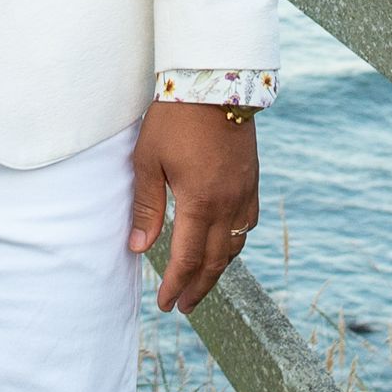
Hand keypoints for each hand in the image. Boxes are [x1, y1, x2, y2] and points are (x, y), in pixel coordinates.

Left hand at [128, 101, 259, 314]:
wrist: (215, 83)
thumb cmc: (174, 120)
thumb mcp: (148, 162)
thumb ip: (146, 207)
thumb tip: (139, 247)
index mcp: (199, 203)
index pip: (187, 259)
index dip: (176, 286)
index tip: (165, 304)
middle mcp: (227, 205)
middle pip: (214, 262)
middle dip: (197, 288)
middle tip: (183, 307)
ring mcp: (244, 193)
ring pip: (235, 245)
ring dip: (217, 270)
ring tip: (201, 283)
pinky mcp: (252, 181)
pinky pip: (248, 223)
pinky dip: (235, 243)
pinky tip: (224, 245)